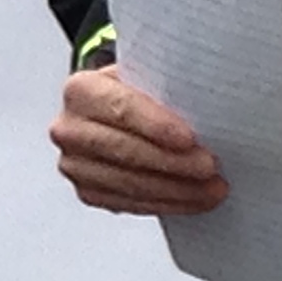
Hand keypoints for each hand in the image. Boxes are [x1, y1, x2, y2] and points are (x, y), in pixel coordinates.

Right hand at [50, 67, 226, 216]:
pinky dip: (166, 203)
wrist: (116, 115)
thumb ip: (167, 87)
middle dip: (172, 162)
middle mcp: (69, 128)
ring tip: (212, 188)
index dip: (155, 125)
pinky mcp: (87, 191)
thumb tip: (210, 107)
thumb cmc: (138, 94)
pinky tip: (192, 199)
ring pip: (129, 182)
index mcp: (81, 90)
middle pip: (123, 150)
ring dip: (176, 189)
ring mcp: (75, 164)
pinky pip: (129, 203)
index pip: (119, 108)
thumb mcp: (146, 76)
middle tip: (209, 167)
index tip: (189, 139)